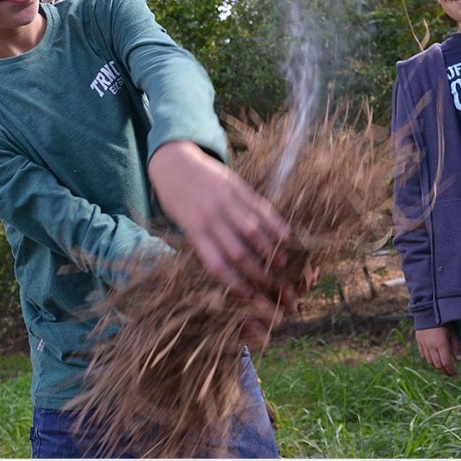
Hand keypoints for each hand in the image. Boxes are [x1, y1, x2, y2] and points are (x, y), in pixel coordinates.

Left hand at [148, 141, 290, 305]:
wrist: (174, 163)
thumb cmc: (178, 201)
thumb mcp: (182, 225)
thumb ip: (203, 245)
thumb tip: (227, 274)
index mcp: (195, 231)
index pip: (217, 264)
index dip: (236, 283)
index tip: (250, 296)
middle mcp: (211, 217)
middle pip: (239, 252)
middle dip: (258, 273)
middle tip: (271, 285)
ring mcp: (226, 200)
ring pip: (253, 231)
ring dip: (271, 250)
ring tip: (282, 264)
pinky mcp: (238, 186)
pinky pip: (260, 207)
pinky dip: (275, 223)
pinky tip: (286, 237)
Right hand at [415, 325, 460, 376]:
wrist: (428, 310)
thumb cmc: (444, 321)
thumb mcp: (453, 332)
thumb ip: (456, 346)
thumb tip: (459, 360)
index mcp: (441, 345)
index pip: (446, 363)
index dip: (451, 371)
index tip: (456, 374)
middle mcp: (431, 347)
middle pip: (438, 365)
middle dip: (445, 371)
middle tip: (451, 374)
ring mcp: (424, 345)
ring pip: (430, 361)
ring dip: (437, 367)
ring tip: (443, 368)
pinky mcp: (419, 341)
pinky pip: (424, 355)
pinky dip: (429, 360)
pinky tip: (434, 360)